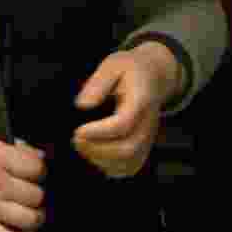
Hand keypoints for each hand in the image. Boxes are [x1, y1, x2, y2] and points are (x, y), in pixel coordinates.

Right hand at [0, 134, 46, 231]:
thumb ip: (16, 147)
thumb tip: (40, 156)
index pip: (38, 169)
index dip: (40, 173)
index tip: (36, 176)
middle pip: (36, 195)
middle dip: (36, 195)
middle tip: (31, 195)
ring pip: (30, 218)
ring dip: (35, 218)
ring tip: (32, 214)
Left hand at [72, 44, 182, 178]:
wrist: (155, 76)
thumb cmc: (131, 69)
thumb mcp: (113, 64)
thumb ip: (98, 83)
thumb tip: (82, 105)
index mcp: (140, 99)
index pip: (123, 123)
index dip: (99, 131)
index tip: (78, 130)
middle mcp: (148, 122)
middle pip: (128, 148)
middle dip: (97, 149)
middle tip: (76, 139)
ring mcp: (148, 137)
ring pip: (130, 162)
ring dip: (102, 160)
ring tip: (82, 146)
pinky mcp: (145, 146)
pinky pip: (130, 167)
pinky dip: (110, 167)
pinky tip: (94, 154)